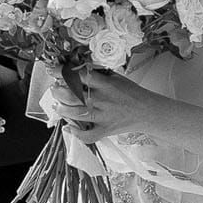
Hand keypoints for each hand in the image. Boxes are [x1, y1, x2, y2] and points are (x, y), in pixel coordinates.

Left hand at [48, 68, 168, 144]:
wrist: (148, 111)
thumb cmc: (132, 93)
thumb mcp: (117, 77)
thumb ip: (99, 73)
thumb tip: (79, 66)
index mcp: (106, 84)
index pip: (80, 75)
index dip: (63, 71)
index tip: (53, 70)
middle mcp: (102, 100)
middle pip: (74, 95)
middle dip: (59, 90)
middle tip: (54, 87)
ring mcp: (103, 116)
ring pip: (76, 114)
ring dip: (62, 109)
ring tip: (56, 105)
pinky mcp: (105, 130)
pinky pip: (88, 135)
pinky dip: (77, 134)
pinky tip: (69, 129)